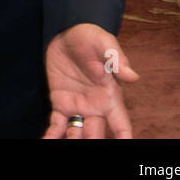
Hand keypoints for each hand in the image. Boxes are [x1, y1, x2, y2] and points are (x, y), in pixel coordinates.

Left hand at [43, 24, 139, 138]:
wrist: (67, 33)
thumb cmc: (91, 38)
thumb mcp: (105, 44)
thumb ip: (117, 60)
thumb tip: (133, 76)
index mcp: (111, 97)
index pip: (121, 124)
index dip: (123, 138)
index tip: (124, 146)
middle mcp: (96, 106)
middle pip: (96, 134)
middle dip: (92, 142)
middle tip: (86, 145)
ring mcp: (77, 106)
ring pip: (77, 132)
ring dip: (72, 141)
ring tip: (64, 146)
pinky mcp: (60, 102)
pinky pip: (57, 123)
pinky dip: (52, 135)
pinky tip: (46, 141)